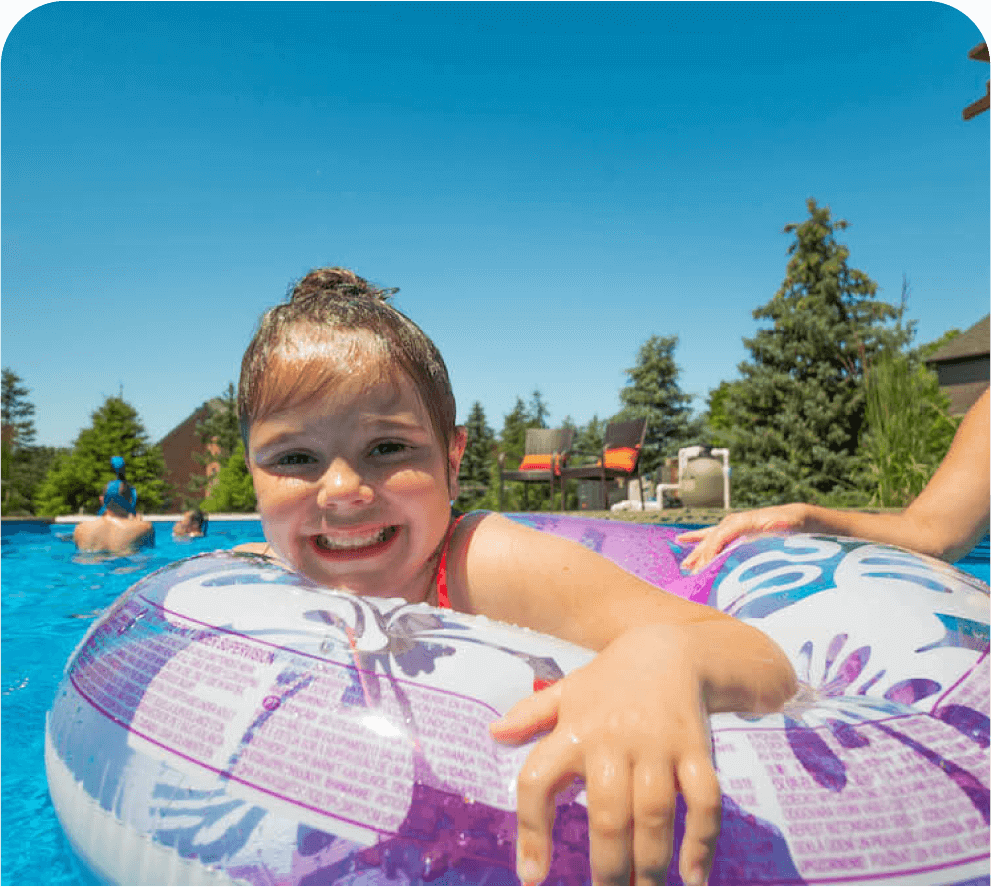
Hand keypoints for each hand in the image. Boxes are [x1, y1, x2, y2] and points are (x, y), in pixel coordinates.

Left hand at [490, 626, 720, 885]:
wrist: (670, 648)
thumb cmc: (609, 679)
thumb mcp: (567, 690)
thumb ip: (531, 715)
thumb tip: (493, 735)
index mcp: (574, 730)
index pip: (538, 781)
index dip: (531, 831)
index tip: (532, 877)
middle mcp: (613, 739)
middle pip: (607, 814)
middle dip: (608, 866)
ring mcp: (657, 745)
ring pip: (654, 813)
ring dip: (650, 862)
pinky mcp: (696, 749)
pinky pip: (704, 800)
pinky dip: (702, 839)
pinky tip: (693, 874)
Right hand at [677, 503, 811, 572]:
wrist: (796, 516)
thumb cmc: (792, 523)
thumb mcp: (785, 525)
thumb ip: (775, 527)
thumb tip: (771, 529)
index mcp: (741, 522)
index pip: (719, 538)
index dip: (710, 553)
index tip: (703, 570)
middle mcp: (732, 522)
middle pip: (710, 541)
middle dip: (701, 559)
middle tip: (693, 575)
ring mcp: (731, 525)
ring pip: (707, 540)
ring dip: (696, 553)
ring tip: (685, 565)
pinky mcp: (733, 530)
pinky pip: (711, 536)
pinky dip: (697, 540)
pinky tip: (682, 540)